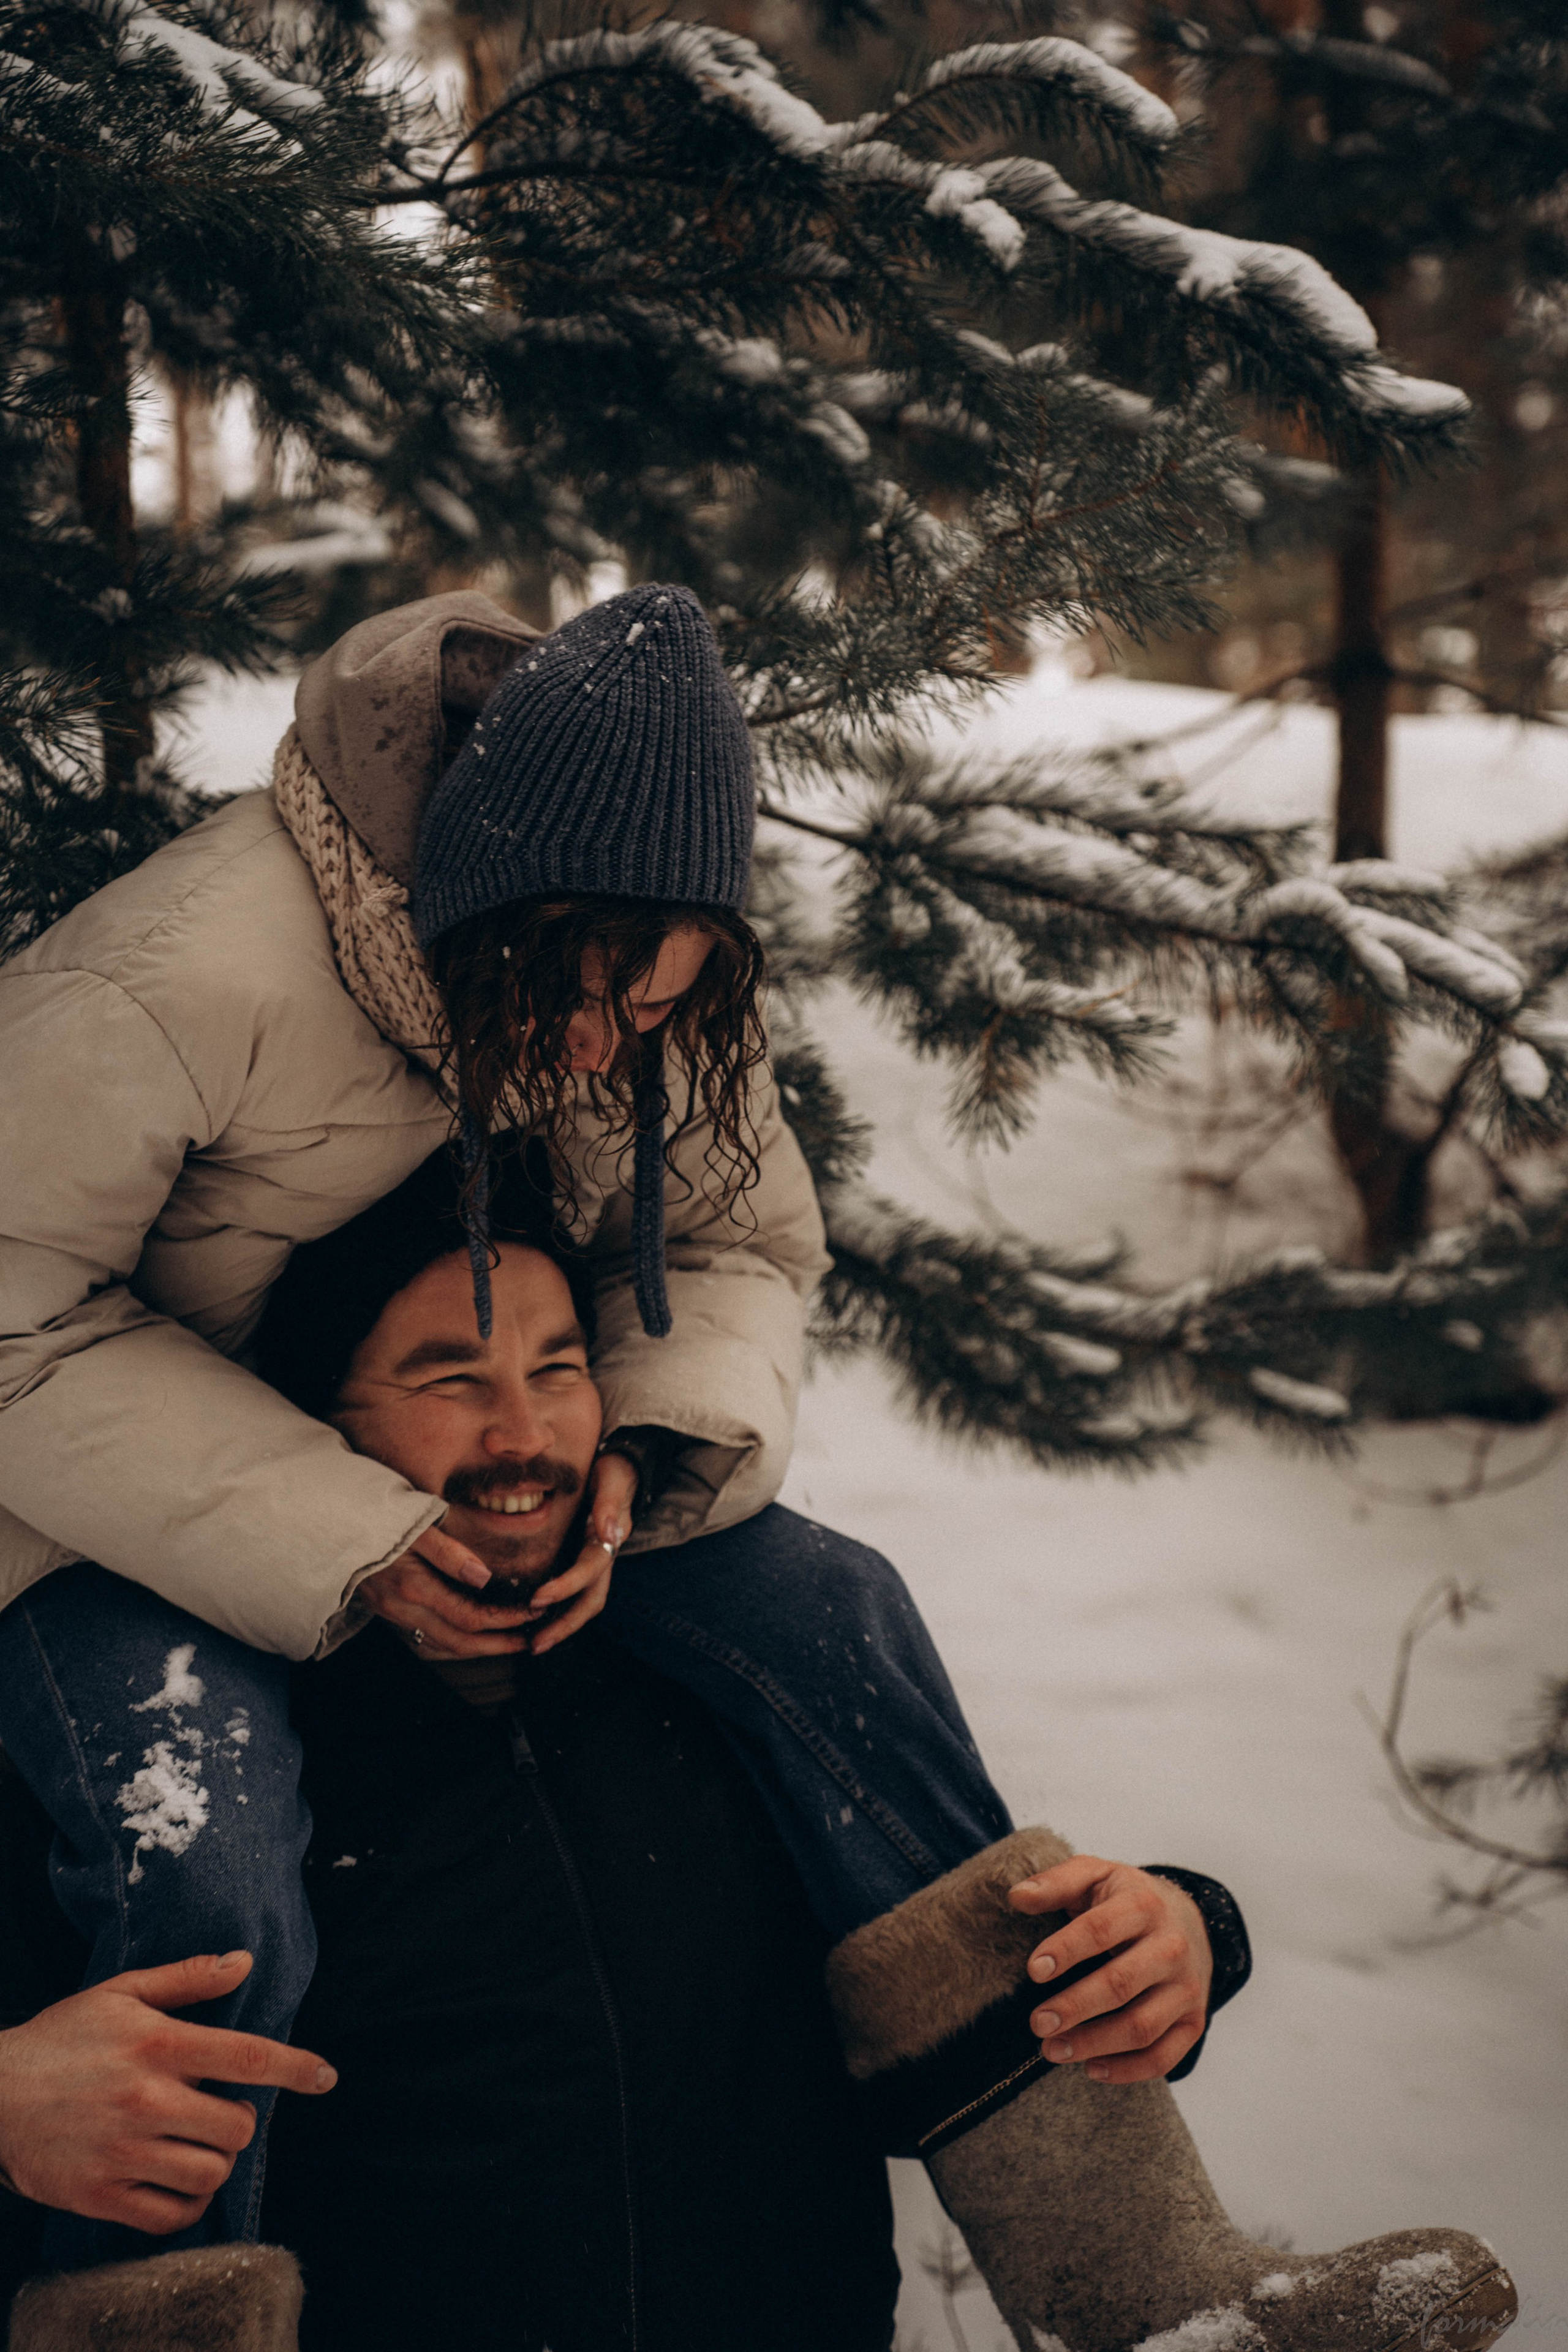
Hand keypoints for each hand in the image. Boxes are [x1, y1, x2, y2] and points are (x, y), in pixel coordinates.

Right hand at [0, 1951, 334, 2231]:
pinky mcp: (101, 2195)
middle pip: (236, 2126)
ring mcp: (122, 2152)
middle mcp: (144, 2099)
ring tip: (196, 2143)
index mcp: (155, 2044)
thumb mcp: (121, 1992)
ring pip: (209, 2173)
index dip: (295, 2068)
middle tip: (218, 2109)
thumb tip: (245, 1962)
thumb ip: (188, 1978)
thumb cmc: (61, 2038)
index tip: (326, 2077)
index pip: (245, 2057)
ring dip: (216, 2161)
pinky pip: (171, 2215)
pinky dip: (187, 2203)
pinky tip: (178, 2179)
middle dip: (241, 2119)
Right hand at [357, 1520, 531, 1659]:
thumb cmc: (373, 1519)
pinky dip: (455, 1640)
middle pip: (459, 1642)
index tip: (531, 1613)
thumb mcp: (413, 1526)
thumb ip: (449, 1553)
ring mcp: (394, 1613)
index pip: (469, 1616)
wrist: (326, 1528)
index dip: (504, 1620)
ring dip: (478, 1647)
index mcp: (413, 1588)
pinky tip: (469, 1634)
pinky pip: (427, 1636)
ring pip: (442, 1644)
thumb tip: (484, 1580)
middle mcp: (404, 1609)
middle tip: (529, 1643)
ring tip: (507, 1642)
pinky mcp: (388, 1611)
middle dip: (498, 1645)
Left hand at [523, 1450, 636, 1656]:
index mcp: (608, 1543)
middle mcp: (602, 1559)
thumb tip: (610, 1534)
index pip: (588, 1572)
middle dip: (565, 1625)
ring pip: (582, 1603)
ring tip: (533, 1644)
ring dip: (560, 1625)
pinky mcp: (580, 1560)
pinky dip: (556, 1610)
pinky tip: (533, 1620)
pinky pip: (571, 1593)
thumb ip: (609, 1506)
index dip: (565, 1587)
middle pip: (590, 1602)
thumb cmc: (614, 1473)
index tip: (537, 1598)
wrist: (622, 1467)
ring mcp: (593, 1562)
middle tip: (537, 1645)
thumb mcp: (612, 1481)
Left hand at [1009, 1856, 1212, 2084]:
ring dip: (1094, 2044)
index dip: (1066, 1951)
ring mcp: (1186, 1987)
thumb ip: (1056, 1882)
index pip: (1101, 1929)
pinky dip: (1128, 2071)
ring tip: (1051, 2050)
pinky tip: (1092, 2069)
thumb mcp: (1095, 1876)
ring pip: (1142, 2027)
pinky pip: (1164, 2056)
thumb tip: (1017, 1896)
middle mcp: (1171, 1947)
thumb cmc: (1127, 1900)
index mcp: (1142, 1906)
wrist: (1192, 1920)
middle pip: (1121, 1984)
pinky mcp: (1194, 2021)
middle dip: (1075, 2007)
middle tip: (1037, 2023)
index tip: (1033, 1971)